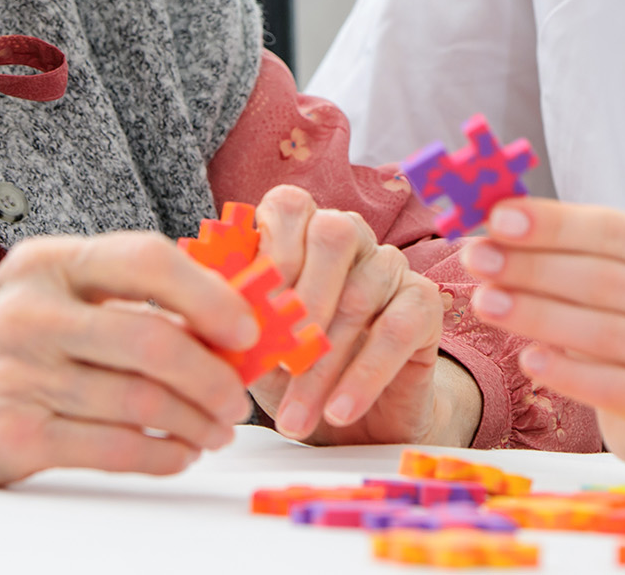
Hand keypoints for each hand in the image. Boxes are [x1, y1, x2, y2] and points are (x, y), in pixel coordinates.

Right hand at [0, 232, 259, 482]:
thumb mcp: (45, 286)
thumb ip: (120, 290)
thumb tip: (226, 307)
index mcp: (49, 260)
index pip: (147, 259)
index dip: (210, 294)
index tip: (247, 325)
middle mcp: (31, 311)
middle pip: (153, 340)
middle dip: (214, 374)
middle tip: (238, 395)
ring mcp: (19, 375)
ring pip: (141, 401)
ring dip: (196, 421)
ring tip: (215, 428)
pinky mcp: (13, 436)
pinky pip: (113, 448)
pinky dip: (162, 454)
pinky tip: (178, 452)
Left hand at [246, 184, 467, 444]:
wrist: (357, 418)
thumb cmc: (294, 369)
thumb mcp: (254, 344)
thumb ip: (232, 318)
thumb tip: (200, 312)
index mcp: (301, 229)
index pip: (290, 206)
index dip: (271, 252)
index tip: (251, 313)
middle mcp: (350, 235)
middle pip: (333, 235)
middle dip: (302, 301)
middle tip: (278, 363)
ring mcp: (390, 264)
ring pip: (360, 295)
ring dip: (324, 364)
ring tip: (295, 418)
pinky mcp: (423, 303)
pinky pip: (398, 329)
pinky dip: (364, 375)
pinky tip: (340, 411)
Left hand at [460, 198, 624, 462]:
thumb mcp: (615, 273)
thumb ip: (569, 245)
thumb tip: (496, 220)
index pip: (617, 230)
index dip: (554, 224)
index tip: (497, 219)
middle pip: (608, 281)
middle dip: (533, 268)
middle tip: (476, 260)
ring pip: (608, 334)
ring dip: (537, 315)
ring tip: (484, 302)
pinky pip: (615, 389)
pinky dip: (567, 372)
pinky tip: (528, 359)